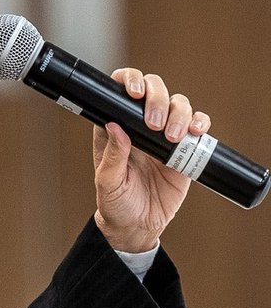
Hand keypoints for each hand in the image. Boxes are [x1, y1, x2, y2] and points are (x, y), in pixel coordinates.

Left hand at [91, 69, 211, 252]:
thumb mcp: (108, 182)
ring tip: (173, 137)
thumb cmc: (116, 203)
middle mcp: (139, 125)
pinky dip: (199, 122)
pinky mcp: (184, 149)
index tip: (135, 93)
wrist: (139, 225)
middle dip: (157, 97)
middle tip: (155, 124)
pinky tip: (196, 131)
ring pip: (177, 103)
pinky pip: (196, 125)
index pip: (120, 92)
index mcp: (115, 128)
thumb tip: (114, 127)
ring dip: (179, 112)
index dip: (129, 81)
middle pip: (153, 89)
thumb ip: (112, 156)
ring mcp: (163, 135)